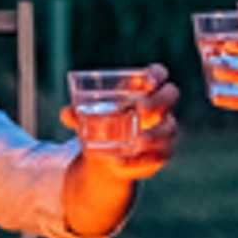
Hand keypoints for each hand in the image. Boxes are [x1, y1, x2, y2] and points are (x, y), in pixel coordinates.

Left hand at [61, 66, 182, 177]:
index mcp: (145, 90)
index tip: (147, 82)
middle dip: (158, 101)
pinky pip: (159, 156)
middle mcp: (160, 107)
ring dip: (154, 135)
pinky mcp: (162, 153)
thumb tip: (67, 113)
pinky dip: (142, 160)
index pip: (159, 74)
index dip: (157, 74)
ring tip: (138, 141)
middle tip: (139, 110)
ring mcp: (164, 130)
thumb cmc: (104, 125)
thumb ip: (78, 114)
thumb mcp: (89, 118)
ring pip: (169, 128)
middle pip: (171, 95)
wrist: (111, 156)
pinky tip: (126, 163)